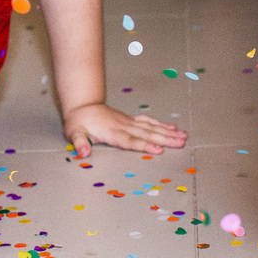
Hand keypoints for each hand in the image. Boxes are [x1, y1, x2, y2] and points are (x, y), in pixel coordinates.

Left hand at [62, 102, 186, 157]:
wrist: (82, 104)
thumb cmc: (78, 121)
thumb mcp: (73, 132)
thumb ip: (79, 142)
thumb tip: (82, 153)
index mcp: (111, 132)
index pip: (130, 140)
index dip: (144, 146)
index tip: (159, 150)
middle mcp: (123, 125)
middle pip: (147, 134)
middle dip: (165, 139)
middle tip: (181, 143)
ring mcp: (128, 121)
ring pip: (151, 127)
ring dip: (168, 132)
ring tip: (184, 137)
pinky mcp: (131, 119)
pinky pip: (148, 122)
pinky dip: (161, 125)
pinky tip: (173, 128)